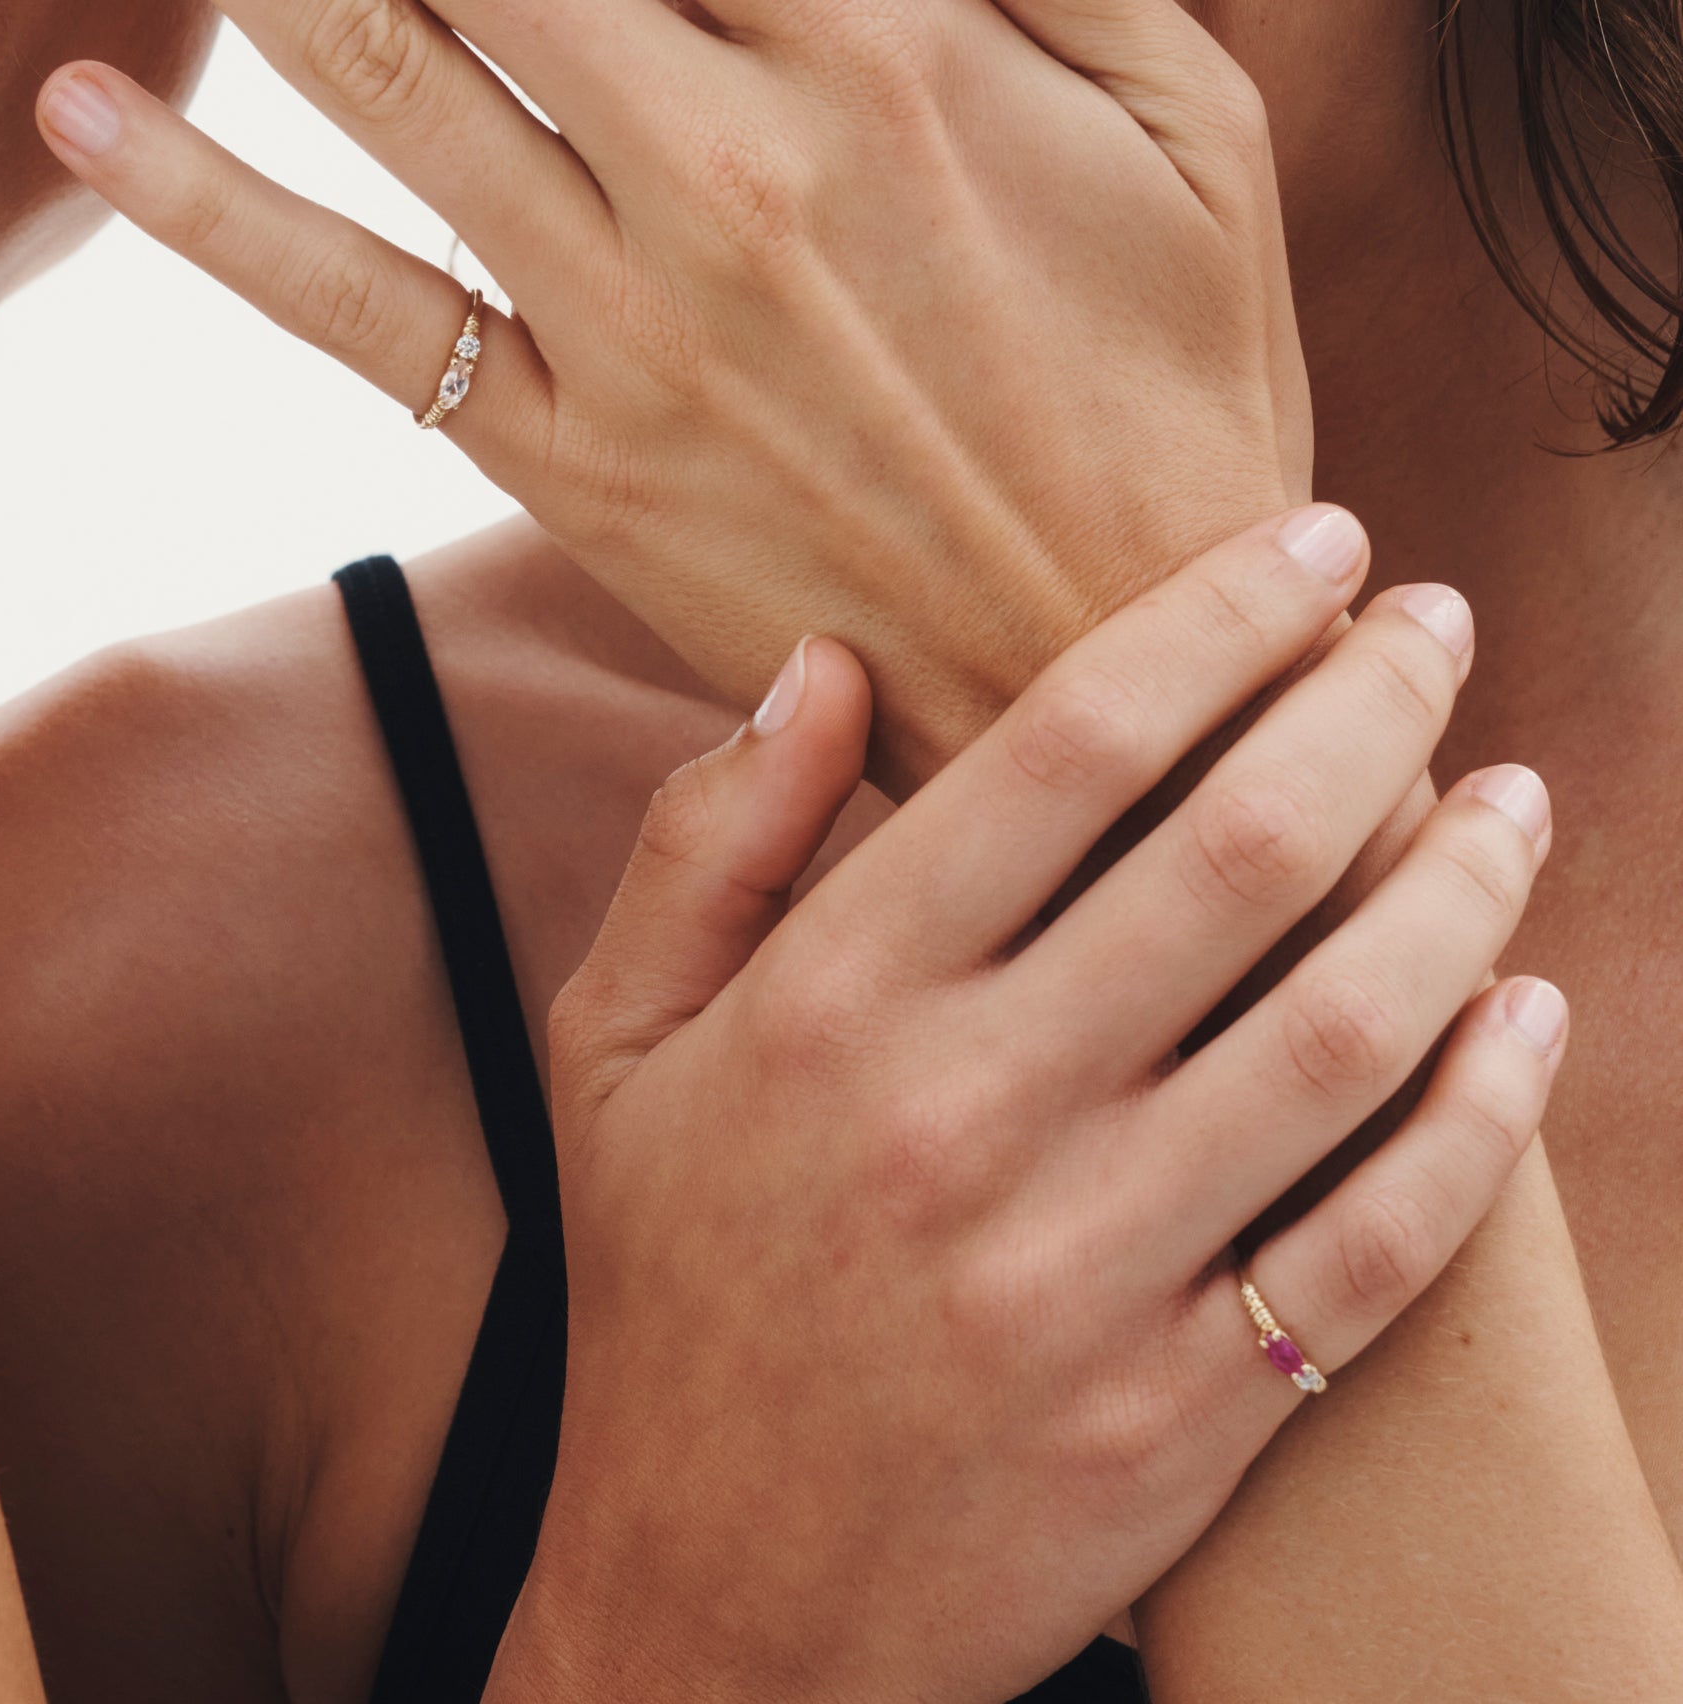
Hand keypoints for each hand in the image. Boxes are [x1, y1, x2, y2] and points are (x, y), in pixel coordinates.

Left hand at [0, 0, 1305, 780]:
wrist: (1122, 677)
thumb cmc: (1167, 373)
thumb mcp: (1186, 123)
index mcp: (870, 41)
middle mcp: (725, 157)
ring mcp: (633, 316)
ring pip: (368, 69)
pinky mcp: (576, 457)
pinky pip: (366, 316)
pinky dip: (215, 217)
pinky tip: (80, 110)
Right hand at [489, 513, 1562, 1703]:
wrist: (704, 1621)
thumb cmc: (662, 1293)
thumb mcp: (613, 1042)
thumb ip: (712, 836)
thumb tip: (829, 659)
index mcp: (833, 998)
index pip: (1070, 744)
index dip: (1216, 618)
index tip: (1313, 544)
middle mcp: (968, 1116)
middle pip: (1238, 852)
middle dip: (1370, 705)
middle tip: (1437, 625)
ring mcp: (1087, 1278)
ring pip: (1343, 1031)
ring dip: (1462, 890)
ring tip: (1517, 798)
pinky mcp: (1182, 1423)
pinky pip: (1377, 1243)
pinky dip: (1483, 1120)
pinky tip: (1527, 1017)